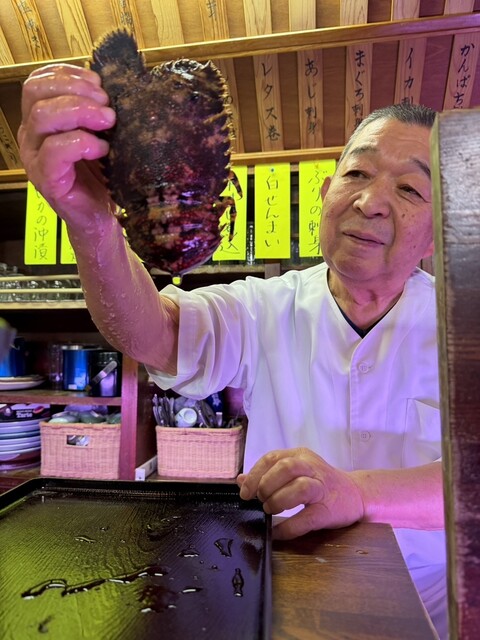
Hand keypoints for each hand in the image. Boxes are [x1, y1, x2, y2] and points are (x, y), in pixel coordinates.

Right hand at [18, 64, 115, 227]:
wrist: (102, 217)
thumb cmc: (102, 175)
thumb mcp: (100, 134)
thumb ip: (95, 110)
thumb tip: (110, 85)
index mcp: (40, 121)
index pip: (38, 81)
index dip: (67, 74)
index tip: (98, 82)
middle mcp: (31, 136)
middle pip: (36, 92)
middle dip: (75, 89)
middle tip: (106, 103)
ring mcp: (35, 158)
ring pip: (43, 116)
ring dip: (80, 111)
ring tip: (108, 121)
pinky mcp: (46, 180)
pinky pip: (54, 150)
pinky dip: (82, 143)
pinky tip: (102, 149)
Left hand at [237, 448, 364, 539]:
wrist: (356, 494)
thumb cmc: (320, 483)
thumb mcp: (295, 472)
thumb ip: (268, 474)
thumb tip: (241, 480)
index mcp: (300, 456)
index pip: (273, 458)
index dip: (255, 474)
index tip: (245, 492)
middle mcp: (312, 467)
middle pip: (286, 467)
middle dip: (266, 485)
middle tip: (260, 500)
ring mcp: (322, 488)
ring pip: (299, 487)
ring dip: (278, 500)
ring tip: (270, 510)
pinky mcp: (328, 510)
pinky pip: (307, 518)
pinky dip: (288, 527)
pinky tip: (277, 532)